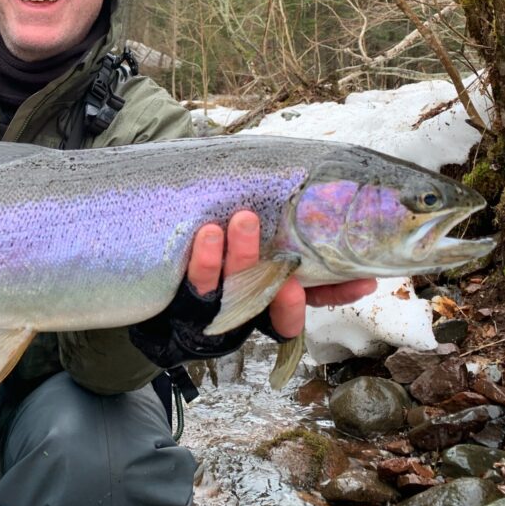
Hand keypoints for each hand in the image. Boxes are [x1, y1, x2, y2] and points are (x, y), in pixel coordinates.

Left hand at [130, 210, 377, 367]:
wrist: (142, 262)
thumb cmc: (210, 237)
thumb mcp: (252, 231)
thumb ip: (282, 226)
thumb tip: (333, 195)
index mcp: (265, 299)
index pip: (312, 300)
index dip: (337, 295)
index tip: (361, 281)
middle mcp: (241, 310)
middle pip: (268, 305)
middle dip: (282, 285)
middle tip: (290, 255)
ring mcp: (209, 309)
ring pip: (230, 295)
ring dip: (240, 260)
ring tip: (243, 221)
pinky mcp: (178, 301)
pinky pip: (193, 288)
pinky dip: (203, 263)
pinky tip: (208, 234)